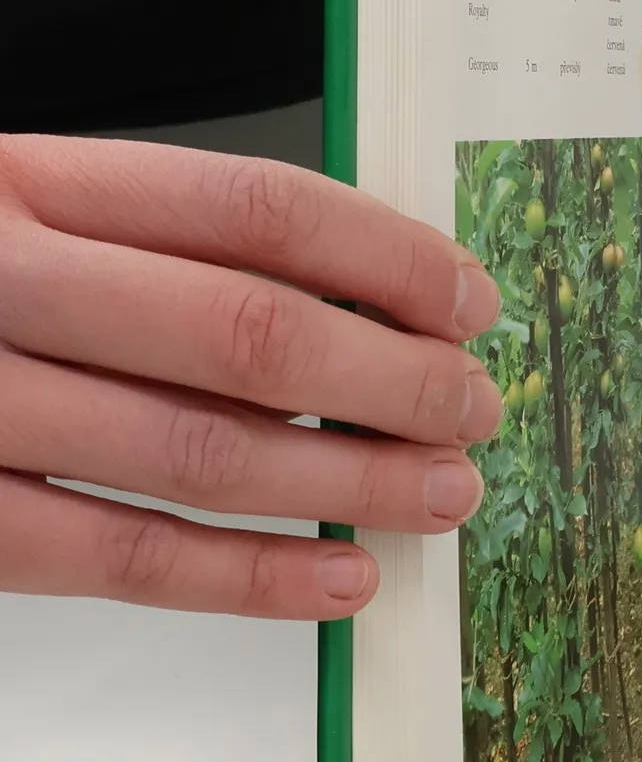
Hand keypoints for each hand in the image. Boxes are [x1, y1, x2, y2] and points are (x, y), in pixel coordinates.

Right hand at [0, 137, 502, 618]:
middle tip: (476, 410)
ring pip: (199, 453)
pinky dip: (250, 579)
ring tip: (445, 493)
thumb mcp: (19, 214)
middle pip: (247, 331)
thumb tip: (363, 309)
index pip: (253, 206)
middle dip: (393, 381)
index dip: (386, 258)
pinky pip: (119, 559)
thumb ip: (157, 246)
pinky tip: (342, 580)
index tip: (470, 302)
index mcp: (27, 181)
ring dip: (350, 483)